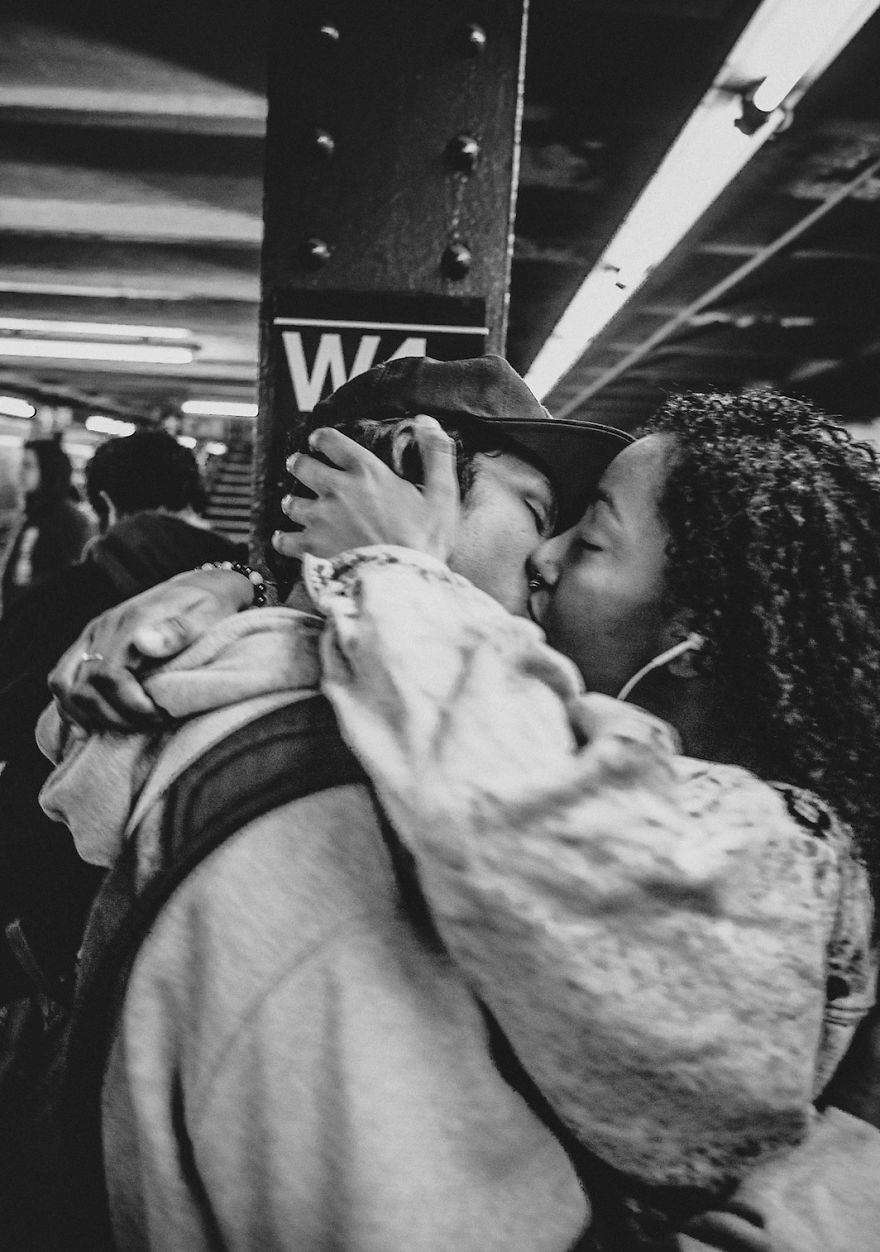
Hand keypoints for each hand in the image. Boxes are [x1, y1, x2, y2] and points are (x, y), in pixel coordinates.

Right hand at [49, 569, 251, 730]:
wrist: (202, 585)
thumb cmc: (210, 605)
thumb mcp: (205, 614)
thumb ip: (177, 630)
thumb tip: (143, 642)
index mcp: (130, 621)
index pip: (110, 675)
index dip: (130, 704)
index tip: (159, 714)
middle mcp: (104, 626)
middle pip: (85, 686)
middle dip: (115, 715)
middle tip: (149, 723)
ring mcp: (93, 635)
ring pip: (65, 684)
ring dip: (91, 715)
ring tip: (127, 725)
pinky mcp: (90, 643)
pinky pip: (62, 678)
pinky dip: (68, 706)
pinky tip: (84, 729)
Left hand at [272, 416, 459, 562]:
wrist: (404, 580)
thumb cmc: (425, 539)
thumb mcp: (442, 493)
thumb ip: (436, 453)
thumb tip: (427, 420)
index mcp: (367, 472)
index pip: (330, 441)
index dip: (320, 439)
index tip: (318, 442)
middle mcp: (338, 489)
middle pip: (301, 466)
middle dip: (298, 464)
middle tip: (299, 466)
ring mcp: (321, 519)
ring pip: (291, 502)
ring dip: (293, 501)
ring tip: (295, 504)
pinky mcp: (313, 547)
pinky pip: (285, 540)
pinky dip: (283, 539)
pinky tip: (284, 539)